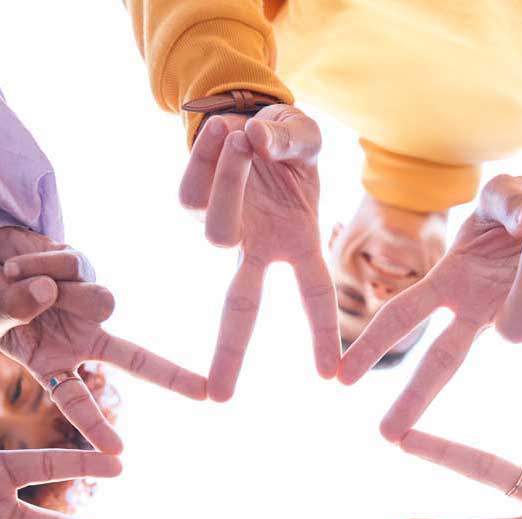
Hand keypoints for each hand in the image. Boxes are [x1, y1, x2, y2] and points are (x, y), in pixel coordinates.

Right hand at [0, 226, 206, 452]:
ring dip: (59, 290)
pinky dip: (39, 262)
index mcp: (54, 364)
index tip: (118, 453)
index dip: (96, 427)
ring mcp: (86, 301)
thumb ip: (15, 309)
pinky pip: (73, 264)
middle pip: (133, 358)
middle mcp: (80, 337)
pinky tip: (19, 264)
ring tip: (19, 281)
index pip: (77, 401)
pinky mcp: (84, 266)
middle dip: (170, 375)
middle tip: (205, 394)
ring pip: (101, 301)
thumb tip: (50, 291)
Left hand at [181, 106, 339, 400]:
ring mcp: (222, 229)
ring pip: (216, 233)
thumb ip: (290, 141)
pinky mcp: (190, 204)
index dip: (320, 333)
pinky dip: (207, 155)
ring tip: (246, 138)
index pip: (314, 295)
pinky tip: (224, 131)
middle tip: (220, 397)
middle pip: (241, 307)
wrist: (247, 117)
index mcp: (296, 244)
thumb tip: (258, 143)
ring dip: (231, 184)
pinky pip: (192, 190)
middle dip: (229, 351)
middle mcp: (256, 247)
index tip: (331, 376)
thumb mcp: (305, 137)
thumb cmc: (288, 142)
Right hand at [337, 175, 521, 439]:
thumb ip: (511, 200)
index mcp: (449, 286)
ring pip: (517, 329)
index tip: (340, 378)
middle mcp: (476, 312)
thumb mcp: (504, 191)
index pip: (404, 316)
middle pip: (442, 362)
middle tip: (385, 433)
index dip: (373, 344)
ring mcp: (514, 318)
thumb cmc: (515, 210)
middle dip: (414, 396)